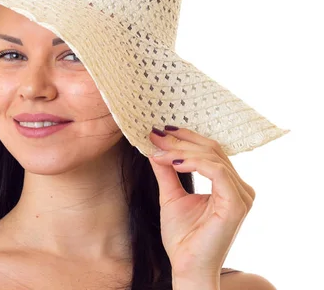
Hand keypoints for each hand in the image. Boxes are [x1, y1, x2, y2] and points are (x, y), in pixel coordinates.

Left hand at [147, 126, 255, 280]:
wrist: (186, 266)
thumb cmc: (183, 237)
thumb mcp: (171, 196)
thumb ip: (166, 172)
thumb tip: (156, 148)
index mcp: (228, 185)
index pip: (210, 151)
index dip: (185, 138)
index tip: (158, 132)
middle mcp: (239, 188)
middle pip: (212, 150)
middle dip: (181, 140)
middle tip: (156, 135)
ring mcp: (241, 196)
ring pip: (213, 158)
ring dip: (182, 151)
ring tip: (160, 151)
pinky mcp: (236, 204)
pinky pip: (217, 172)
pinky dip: (194, 163)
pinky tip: (173, 163)